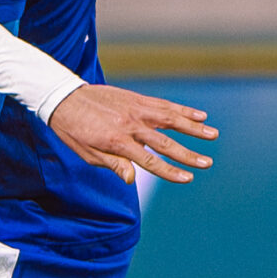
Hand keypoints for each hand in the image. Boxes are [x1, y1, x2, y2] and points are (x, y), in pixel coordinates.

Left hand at [46, 85, 217, 184]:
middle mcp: (130, 124)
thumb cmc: (74, 131)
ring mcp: (135, 109)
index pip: (149, 161)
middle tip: (207, 163)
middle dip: (188, 154)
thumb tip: (132, 179)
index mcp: (117, 142)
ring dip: (193, 128)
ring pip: (170, 119)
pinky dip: (182, 110)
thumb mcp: (88, 154)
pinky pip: (163, 104)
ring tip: (213, 135)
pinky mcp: (137, 99)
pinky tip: (198, 115)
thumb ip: (113, 164)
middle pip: (165, 142)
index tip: (188, 178)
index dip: (170, 171)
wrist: (63, 98)